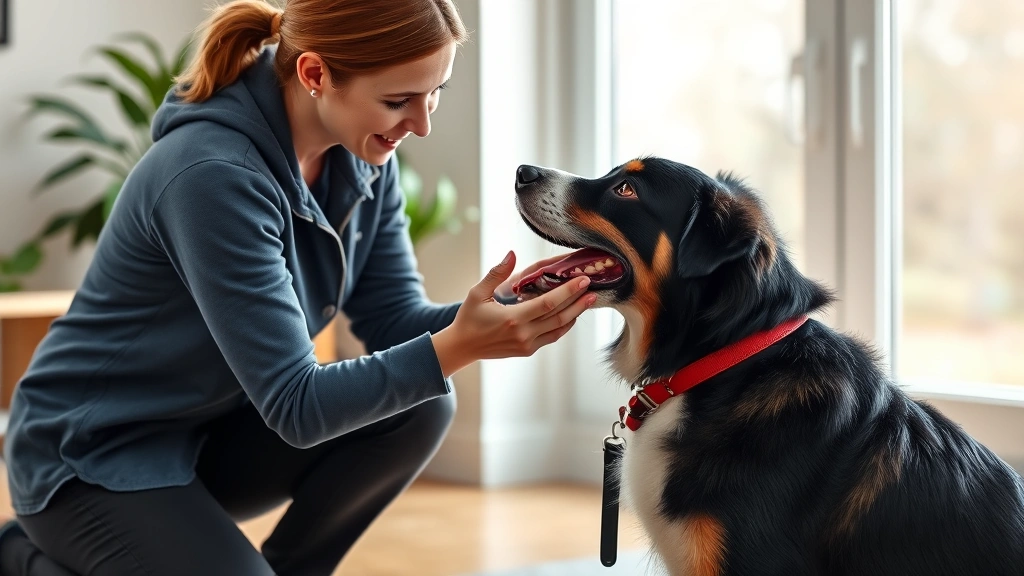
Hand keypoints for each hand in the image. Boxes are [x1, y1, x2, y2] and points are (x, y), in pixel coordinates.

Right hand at [431, 251, 595, 376]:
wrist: (463, 346)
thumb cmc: (470, 318)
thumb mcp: (478, 292)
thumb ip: (497, 273)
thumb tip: (512, 254)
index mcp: (513, 318)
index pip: (548, 303)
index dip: (568, 292)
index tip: (581, 280)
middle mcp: (523, 334)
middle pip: (559, 316)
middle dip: (577, 301)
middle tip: (591, 287)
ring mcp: (527, 344)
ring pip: (559, 328)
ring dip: (575, 314)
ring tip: (589, 300)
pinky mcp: (528, 350)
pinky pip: (552, 337)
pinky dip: (564, 325)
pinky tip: (572, 314)